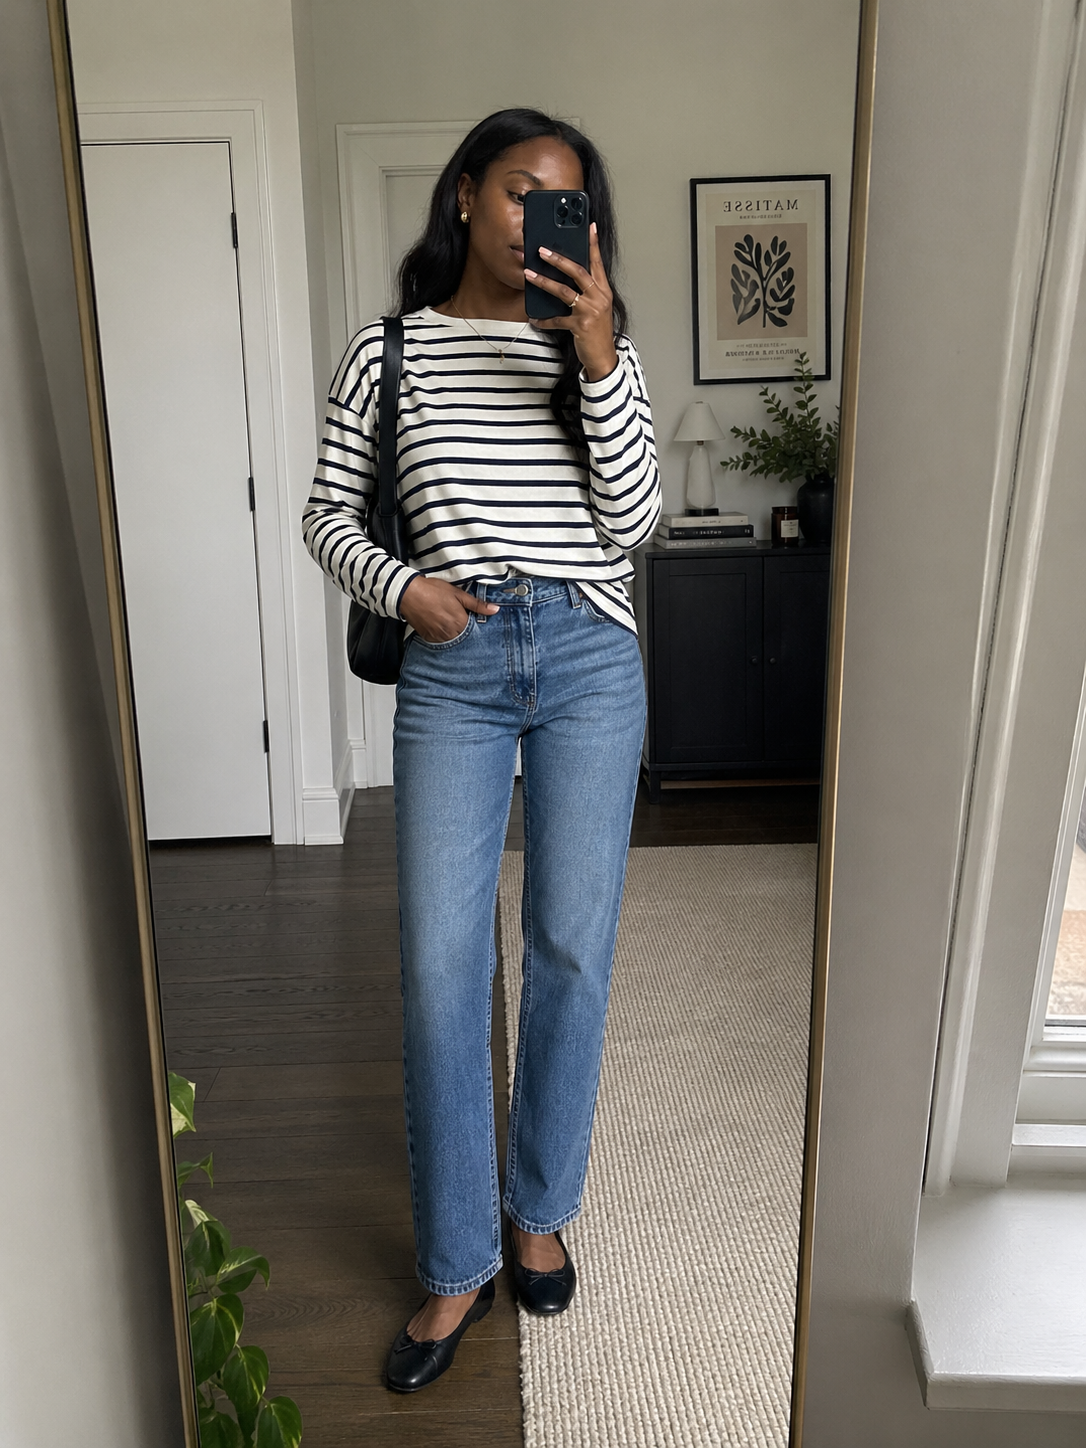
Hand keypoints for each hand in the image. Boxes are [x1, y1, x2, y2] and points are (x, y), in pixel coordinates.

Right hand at [399, 576, 497, 641]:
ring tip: (447, 620)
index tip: (470, 618)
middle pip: (463, 637)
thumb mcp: (458, 594)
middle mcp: (450, 633)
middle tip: (456, 618)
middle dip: (463, 630)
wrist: (408, 593)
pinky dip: (442, 635)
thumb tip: (495, 610)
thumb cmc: (433, 591)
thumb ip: (477, 604)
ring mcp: (438, 637)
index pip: (474, 631)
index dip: (473, 624)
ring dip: (453, 634)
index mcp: (460, 622)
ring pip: (452, 640)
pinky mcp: (428, 638)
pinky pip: (440, 641)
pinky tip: (439, 624)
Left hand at [524, 222, 617, 380]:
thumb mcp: (596, 307)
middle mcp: (599, 298)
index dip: (593, 244)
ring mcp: (590, 311)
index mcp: (603, 290)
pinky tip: (534, 318)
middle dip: (559, 259)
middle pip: (578, 272)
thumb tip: (566, 278)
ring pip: (565, 291)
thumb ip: (586, 291)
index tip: (590, 226)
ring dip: (544, 282)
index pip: (597, 262)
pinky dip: (545, 319)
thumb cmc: (598, 331)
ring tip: (529, 274)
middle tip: (542, 250)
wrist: (603, 357)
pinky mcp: (581, 326)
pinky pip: (558, 319)